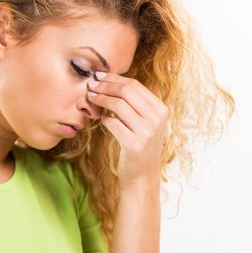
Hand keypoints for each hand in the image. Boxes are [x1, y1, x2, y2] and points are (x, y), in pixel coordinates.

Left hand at [87, 71, 168, 189]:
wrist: (142, 176)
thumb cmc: (139, 145)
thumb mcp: (144, 122)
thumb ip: (134, 103)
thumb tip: (110, 80)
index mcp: (160, 110)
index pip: (135, 85)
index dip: (114, 79)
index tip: (99, 76)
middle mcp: (157, 119)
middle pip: (126, 91)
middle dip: (105, 86)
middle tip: (91, 85)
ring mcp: (147, 132)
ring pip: (118, 105)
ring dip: (101, 99)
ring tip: (90, 98)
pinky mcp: (134, 145)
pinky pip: (113, 124)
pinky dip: (104, 119)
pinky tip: (101, 120)